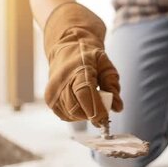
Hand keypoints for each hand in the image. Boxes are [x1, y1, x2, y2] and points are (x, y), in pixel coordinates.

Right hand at [43, 2, 122, 126]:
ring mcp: (53, 92)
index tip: (106, 118)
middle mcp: (61, 81)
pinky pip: (66, 116)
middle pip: (77, 108)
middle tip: (103, 111)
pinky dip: (77, 115)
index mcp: (77, 69)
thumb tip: (117, 107)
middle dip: (93, 115)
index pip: (84, 93)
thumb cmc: (89, 57)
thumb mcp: (106, 65)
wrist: (67, 48)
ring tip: (92, 101)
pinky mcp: (50, 100)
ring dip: (86, 115)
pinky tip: (82, 104)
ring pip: (72, 115)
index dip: (96, 109)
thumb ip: (113, 86)